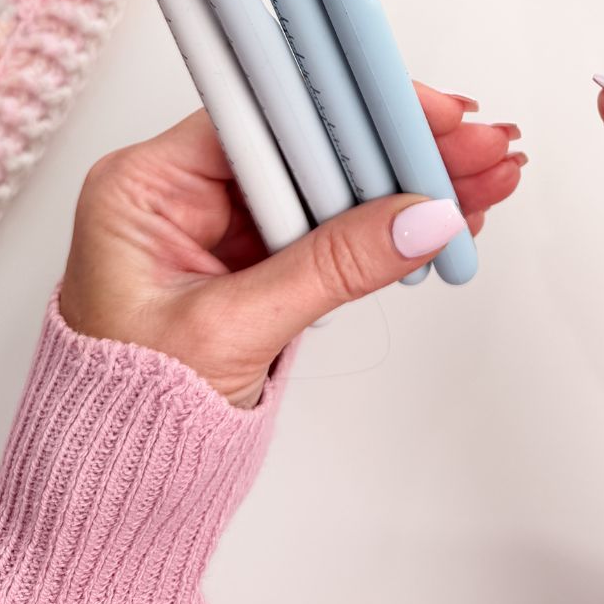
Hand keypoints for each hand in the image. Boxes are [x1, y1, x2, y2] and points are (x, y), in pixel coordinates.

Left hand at [61, 85, 523, 407]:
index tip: (426, 114)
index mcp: (148, 185)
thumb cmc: (126, 414)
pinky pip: (335, 225)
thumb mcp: (233, 331)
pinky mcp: (258, 259)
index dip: (351, 109)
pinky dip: (393, 223)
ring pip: (335, 183)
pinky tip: (453, 216)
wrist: (114, 494)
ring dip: (413, 182)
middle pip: (312, 143)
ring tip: (489, 180)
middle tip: (482, 148)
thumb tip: (423, 216)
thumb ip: (333, 266)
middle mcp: (185, 191)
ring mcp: (225, 226)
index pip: (267, 115)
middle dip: (402, 147)